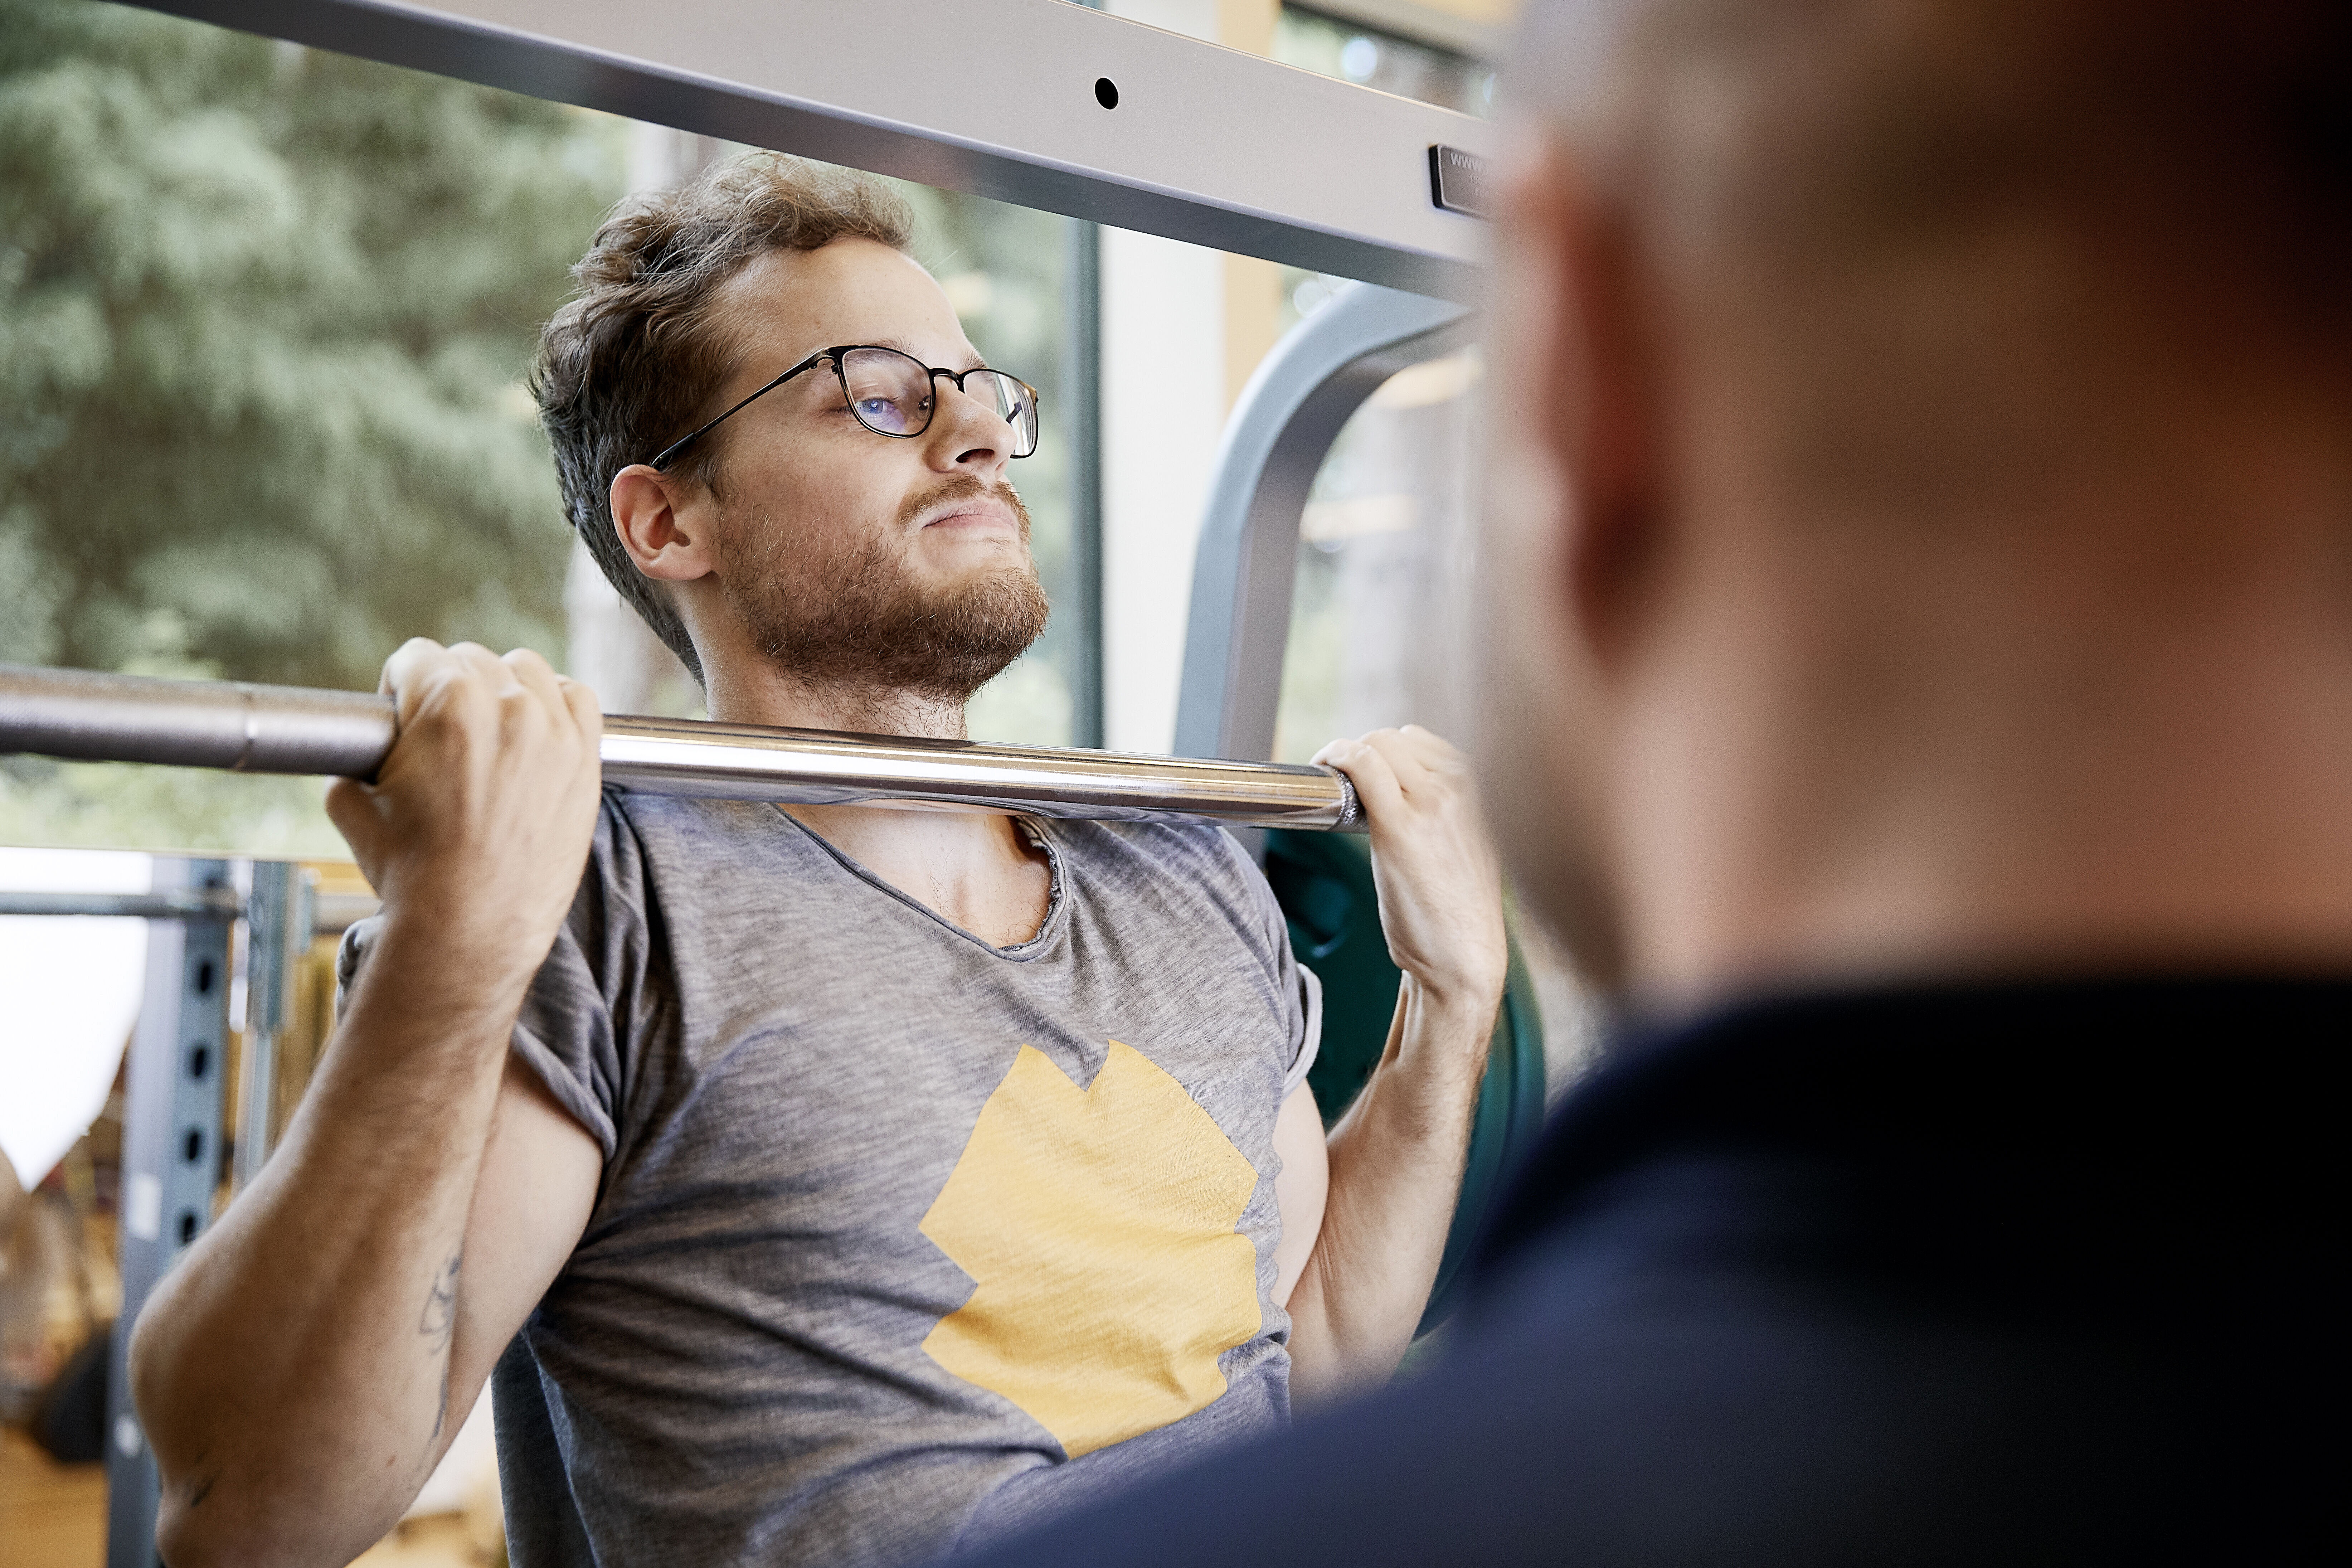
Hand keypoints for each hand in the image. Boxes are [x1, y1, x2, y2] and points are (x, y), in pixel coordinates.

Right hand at [325, 640, 603, 989]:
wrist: (472, 929)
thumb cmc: (413, 874)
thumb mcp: (351, 806)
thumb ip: (353, 758)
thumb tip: (358, 750)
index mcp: (447, 704)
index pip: (417, 656)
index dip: (400, 687)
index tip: (401, 715)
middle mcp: (507, 706)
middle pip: (470, 659)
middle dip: (448, 690)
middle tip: (440, 736)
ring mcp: (554, 731)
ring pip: (525, 670)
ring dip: (503, 688)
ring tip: (487, 732)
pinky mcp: (586, 759)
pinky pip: (578, 699)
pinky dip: (556, 705)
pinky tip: (535, 732)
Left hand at [1313, 726, 1508, 1017]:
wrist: (1466, 959)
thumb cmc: (1458, 912)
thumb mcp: (1470, 847)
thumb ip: (1450, 812)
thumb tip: (1409, 791)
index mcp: (1482, 790)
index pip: (1423, 744)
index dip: (1385, 752)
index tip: (1364, 770)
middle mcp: (1463, 788)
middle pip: (1397, 739)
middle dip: (1363, 751)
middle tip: (1340, 778)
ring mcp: (1434, 804)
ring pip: (1378, 744)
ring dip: (1346, 753)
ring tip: (1330, 775)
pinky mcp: (1401, 827)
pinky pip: (1363, 766)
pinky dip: (1338, 757)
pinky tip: (1326, 769)